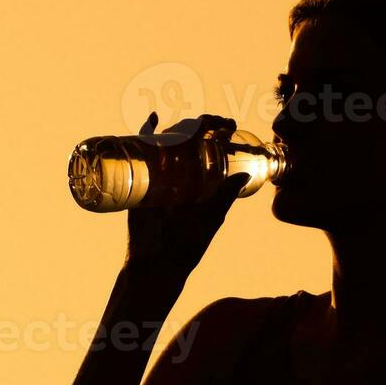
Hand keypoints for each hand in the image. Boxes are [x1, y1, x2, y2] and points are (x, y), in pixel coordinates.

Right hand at [123, 111, 250, 276]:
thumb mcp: (210, 220)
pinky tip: (153, 118)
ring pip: (169, 142)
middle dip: (203, 123)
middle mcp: (181, 175)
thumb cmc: (186, 248)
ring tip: (194, 122)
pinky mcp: (141, 181)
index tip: (231, 124)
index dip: (220, 132)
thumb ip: (224, 198)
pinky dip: (145, 134)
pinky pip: (142, 153)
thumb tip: (244, 174)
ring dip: (180, 125)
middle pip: (190, 139)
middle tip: (216, 121)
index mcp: (201, 183)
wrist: (156, 266)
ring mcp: (160, 175)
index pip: (211, 149)